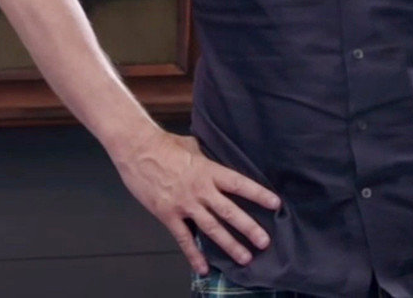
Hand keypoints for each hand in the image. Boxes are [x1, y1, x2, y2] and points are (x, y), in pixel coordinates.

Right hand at [112, 128, 280, 275]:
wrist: (136, 149)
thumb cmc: (163, 144)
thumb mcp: (192, 146)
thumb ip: (206, 158)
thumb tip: (216, 158)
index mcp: (208, 170)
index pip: (239, 184)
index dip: (258, 194)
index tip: (276, 204)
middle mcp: (200, 189)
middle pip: (229, 211)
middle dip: (249, 228)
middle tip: (264, 242)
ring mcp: (184, 204)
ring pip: (211, 228)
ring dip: (229, 245)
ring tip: (245, 258)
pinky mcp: (168, 214)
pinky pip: (184, 238)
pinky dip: (194, 254)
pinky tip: (203, 268)